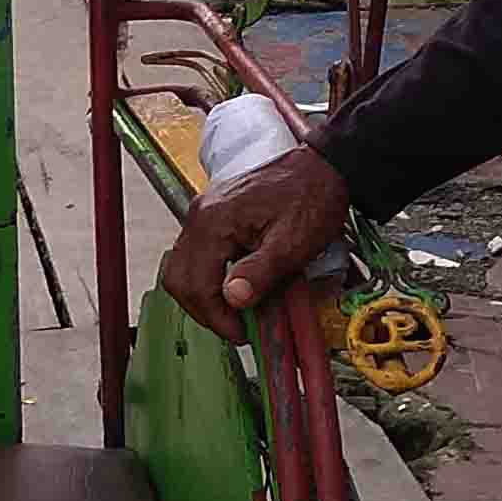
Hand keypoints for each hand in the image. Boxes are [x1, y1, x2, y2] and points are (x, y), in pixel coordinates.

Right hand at [157, 145, 351, 333]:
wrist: (322, 166)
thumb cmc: (311, 199)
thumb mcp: (292, 243)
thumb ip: (260, 272)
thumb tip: (234, 300)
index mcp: (214, 222)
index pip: (195, 284)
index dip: (216, 317)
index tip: (242, 334)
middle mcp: (200, 216)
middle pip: (179, 278)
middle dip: (205, 310)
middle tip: (236, 328)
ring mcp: (204, 214)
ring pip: (184, 268)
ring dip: (205, 296)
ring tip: (236, 312)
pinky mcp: (213, 215)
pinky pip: (197, 255)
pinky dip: (210, 278)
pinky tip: (236, 288)